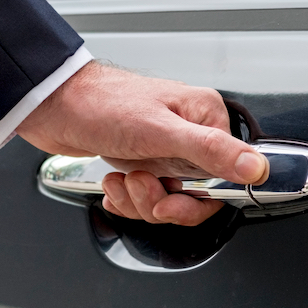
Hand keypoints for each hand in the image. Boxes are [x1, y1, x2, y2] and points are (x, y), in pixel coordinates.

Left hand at [16, 61, 266, 225]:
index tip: (171, 201)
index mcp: (204, 118)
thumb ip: (210, 152)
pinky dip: (128, 199)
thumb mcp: (159, 132)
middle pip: (196, 194)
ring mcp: (164, 148)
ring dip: (140, 200)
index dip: (197, 200)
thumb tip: (255, 167)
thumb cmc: (100, 105)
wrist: (52, 106)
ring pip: (168, 199)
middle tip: (140, 187)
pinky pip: (147, 197)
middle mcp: (188, 133)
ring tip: (121, 180)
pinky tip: (113, 184)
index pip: (226, 178)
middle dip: (162, 201)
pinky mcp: (142, 160)